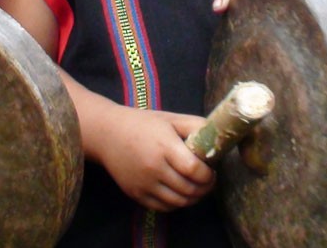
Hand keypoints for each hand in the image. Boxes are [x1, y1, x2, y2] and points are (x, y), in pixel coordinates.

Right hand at [95, 105, 214, 211]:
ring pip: (178, 202)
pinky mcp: (136, 194)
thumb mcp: (171, 119)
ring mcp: (143, 183)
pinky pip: (163, 207)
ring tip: (197, 188)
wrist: (108, 134)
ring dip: (193, 198)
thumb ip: (196, 126)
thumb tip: (218, 137)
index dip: (208, 175)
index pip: (194, 170)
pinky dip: (176, 204)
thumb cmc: (144, 124)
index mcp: (164, 146)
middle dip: (205, 188)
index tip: (211, 170)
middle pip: (189, 189)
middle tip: (208, 181)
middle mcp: (153, 167)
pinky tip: (180, 193)